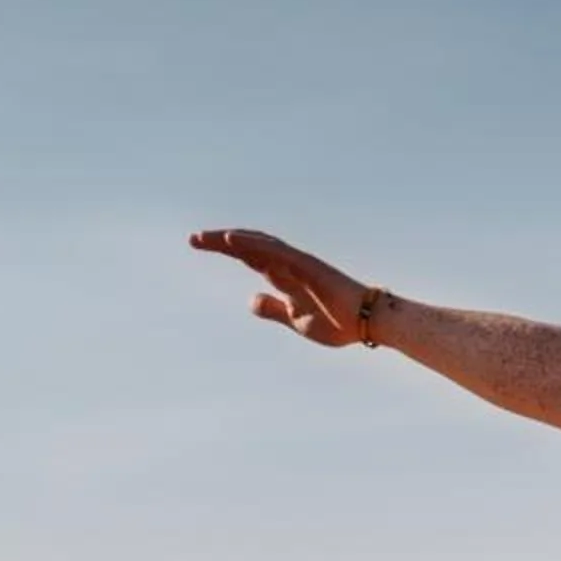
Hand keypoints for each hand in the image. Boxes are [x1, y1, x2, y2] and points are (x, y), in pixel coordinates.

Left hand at [189, 226, 369, 346]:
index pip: (249, 258)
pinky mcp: (306, 265)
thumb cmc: (337, 322)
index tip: (198, 245)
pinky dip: (251, 244)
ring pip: (258, 245)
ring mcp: (297, 263)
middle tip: (193, 239)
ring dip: (231, 240)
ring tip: (205, 238)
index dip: (225, 250)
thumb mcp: (295, 320)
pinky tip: (231, 240)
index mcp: (284, 277)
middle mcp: (288, 265)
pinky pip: (274, 251)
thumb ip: (273, 309)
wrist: (366, 323)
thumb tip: (251, 300)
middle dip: (220, 241)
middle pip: (248, 247)